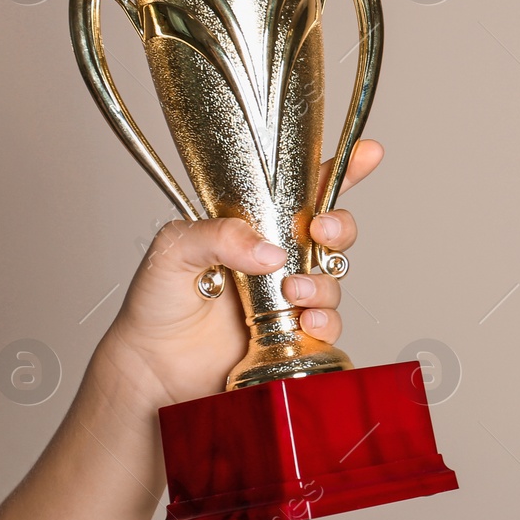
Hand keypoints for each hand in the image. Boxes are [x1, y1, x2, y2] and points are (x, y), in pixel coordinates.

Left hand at [101, 140, 381, 413]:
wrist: (152, 366)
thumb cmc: (157, 301)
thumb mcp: (175, 249)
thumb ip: (220, 235)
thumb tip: (271, 252)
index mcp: (254, 226)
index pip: (303, 190)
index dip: (342, 169)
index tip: (368, 153)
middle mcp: (279, 258)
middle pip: (334, 232)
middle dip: (339, 226)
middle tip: (319, 231)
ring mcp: (288, 297)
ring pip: (334, 278)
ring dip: (322, 282)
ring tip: (291, 291)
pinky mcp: (294, 335)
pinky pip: (329, 324)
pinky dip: (325, 320)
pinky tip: (304, 321)